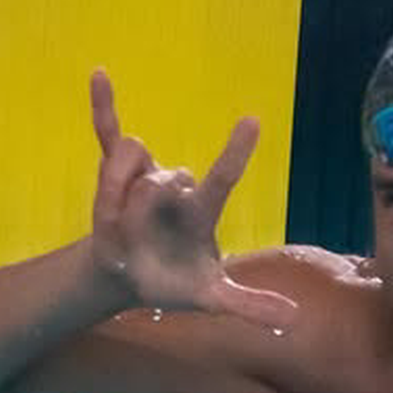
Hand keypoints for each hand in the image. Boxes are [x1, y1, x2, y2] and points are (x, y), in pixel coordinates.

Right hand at [88, 70, 296, 328]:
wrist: (132, 275)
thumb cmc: (175, 283)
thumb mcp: (210, 299)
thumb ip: (248, 304)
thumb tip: (294, 319)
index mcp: (201, 213)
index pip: (221, 179)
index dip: (234, 152)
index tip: (252, 120)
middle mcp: (177, 187)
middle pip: (159, 178)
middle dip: (138, 209)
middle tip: (128, 242)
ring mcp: (146, 176)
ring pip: (128, 158)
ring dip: (111, 190)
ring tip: (111, 225)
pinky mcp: (116, 170)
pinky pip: (109, 132)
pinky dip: (104, 105)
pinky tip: (98, 73)